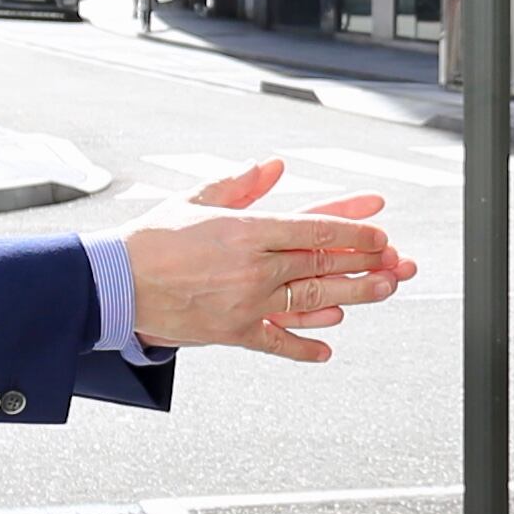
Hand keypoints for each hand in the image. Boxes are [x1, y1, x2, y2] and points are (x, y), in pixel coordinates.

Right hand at [125, 159, 413, 361]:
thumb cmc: (151, 239)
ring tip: (383, 290)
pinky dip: (304, 346)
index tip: (379, 231)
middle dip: (365, 262)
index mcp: (246, 231)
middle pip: (322, 265)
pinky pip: (277, 342)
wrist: (114, 284)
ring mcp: (246, 304)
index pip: (313, 229)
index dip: (352, 229)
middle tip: (398, 262)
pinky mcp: (233, 332)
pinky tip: (329, 347)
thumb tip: (274, 166)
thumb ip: (240, 184)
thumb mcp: (196, 200)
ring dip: (353, 296)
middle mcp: (253, 269)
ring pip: (312, 301)